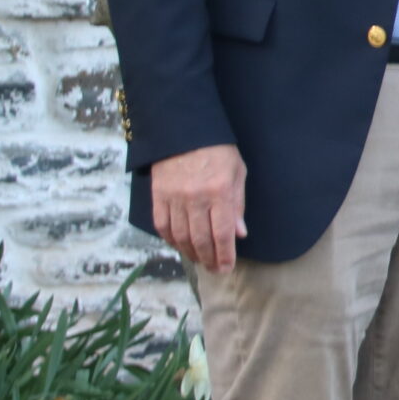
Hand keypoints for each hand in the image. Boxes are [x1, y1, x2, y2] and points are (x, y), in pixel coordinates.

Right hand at [152, 144, 247, 272]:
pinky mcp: (158, 196)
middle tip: (214, 269)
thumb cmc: (217, 150)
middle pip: (201, 240)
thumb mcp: (237, 172)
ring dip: (191, 253)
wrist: (183, 130)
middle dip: (209, 259)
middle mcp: (196, 198)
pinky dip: (171, 240)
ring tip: (200, 260)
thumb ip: (238, 204)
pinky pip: (163, 226)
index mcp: (219, 191)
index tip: (226, 268)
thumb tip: (239, 234)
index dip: (225, 255)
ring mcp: (174, 198)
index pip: (222, 233)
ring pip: (181, 237)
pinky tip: (180, 245)